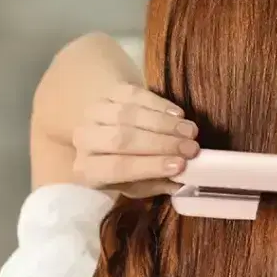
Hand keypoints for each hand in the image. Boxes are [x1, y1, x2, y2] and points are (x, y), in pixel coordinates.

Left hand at [71, 83, 199, 196]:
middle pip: (123, 139)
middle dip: (161, 144)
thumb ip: (155, 183)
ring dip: (164, 124)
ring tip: (190, 132)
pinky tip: (178, 115)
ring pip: (129, 115)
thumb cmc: (125, 165)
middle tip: (191, 148)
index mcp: (88, 169)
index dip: (150, 166)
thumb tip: (180, 181)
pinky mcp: (109, 92)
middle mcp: (85, 139)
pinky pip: (135, 95)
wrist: (106, 130)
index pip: (117, 168)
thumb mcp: (135, 185)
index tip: (180, 165)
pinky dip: (159, 105)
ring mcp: (94, 111)